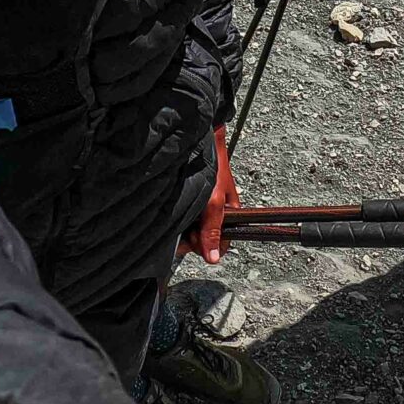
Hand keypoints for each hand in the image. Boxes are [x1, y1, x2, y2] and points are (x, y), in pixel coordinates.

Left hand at [178, 125, 238, 262]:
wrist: (202, 144)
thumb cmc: (215, 168)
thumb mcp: (214, 202)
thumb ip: (212, 231)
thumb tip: (214, 258)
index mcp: (228, 216)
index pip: (220, 245)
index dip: (207, 247)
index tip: (196, 240)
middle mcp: (215, 215)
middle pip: (204, 240)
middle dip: (193, 237)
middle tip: (186, 227)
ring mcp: (202, 209)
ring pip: (193, 230)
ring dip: (184, 227)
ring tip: (180, 216)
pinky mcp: (191, 202)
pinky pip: (185, 218)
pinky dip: (179, 217)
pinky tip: (175, 210)